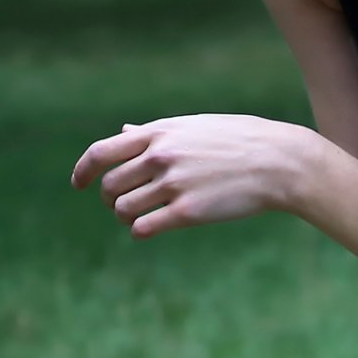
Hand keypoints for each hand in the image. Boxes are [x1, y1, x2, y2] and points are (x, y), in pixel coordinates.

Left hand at [70, 113, 309, 237]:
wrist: (278, 161)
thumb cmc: (239, 140)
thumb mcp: (194, 126)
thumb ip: (155, 132)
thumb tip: (124, 131)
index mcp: (160, 133)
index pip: (101, 152)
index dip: (83, 171)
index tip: (79, 184)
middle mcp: (161, 156)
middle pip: (110, 185)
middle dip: (111, 198)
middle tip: (124, 204)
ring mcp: (173, 184)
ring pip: (123, 209)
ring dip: (126, 216)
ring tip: (142, 216)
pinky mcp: (187, 212)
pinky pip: (143, 228)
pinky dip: (140, 231)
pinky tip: (151, 228)